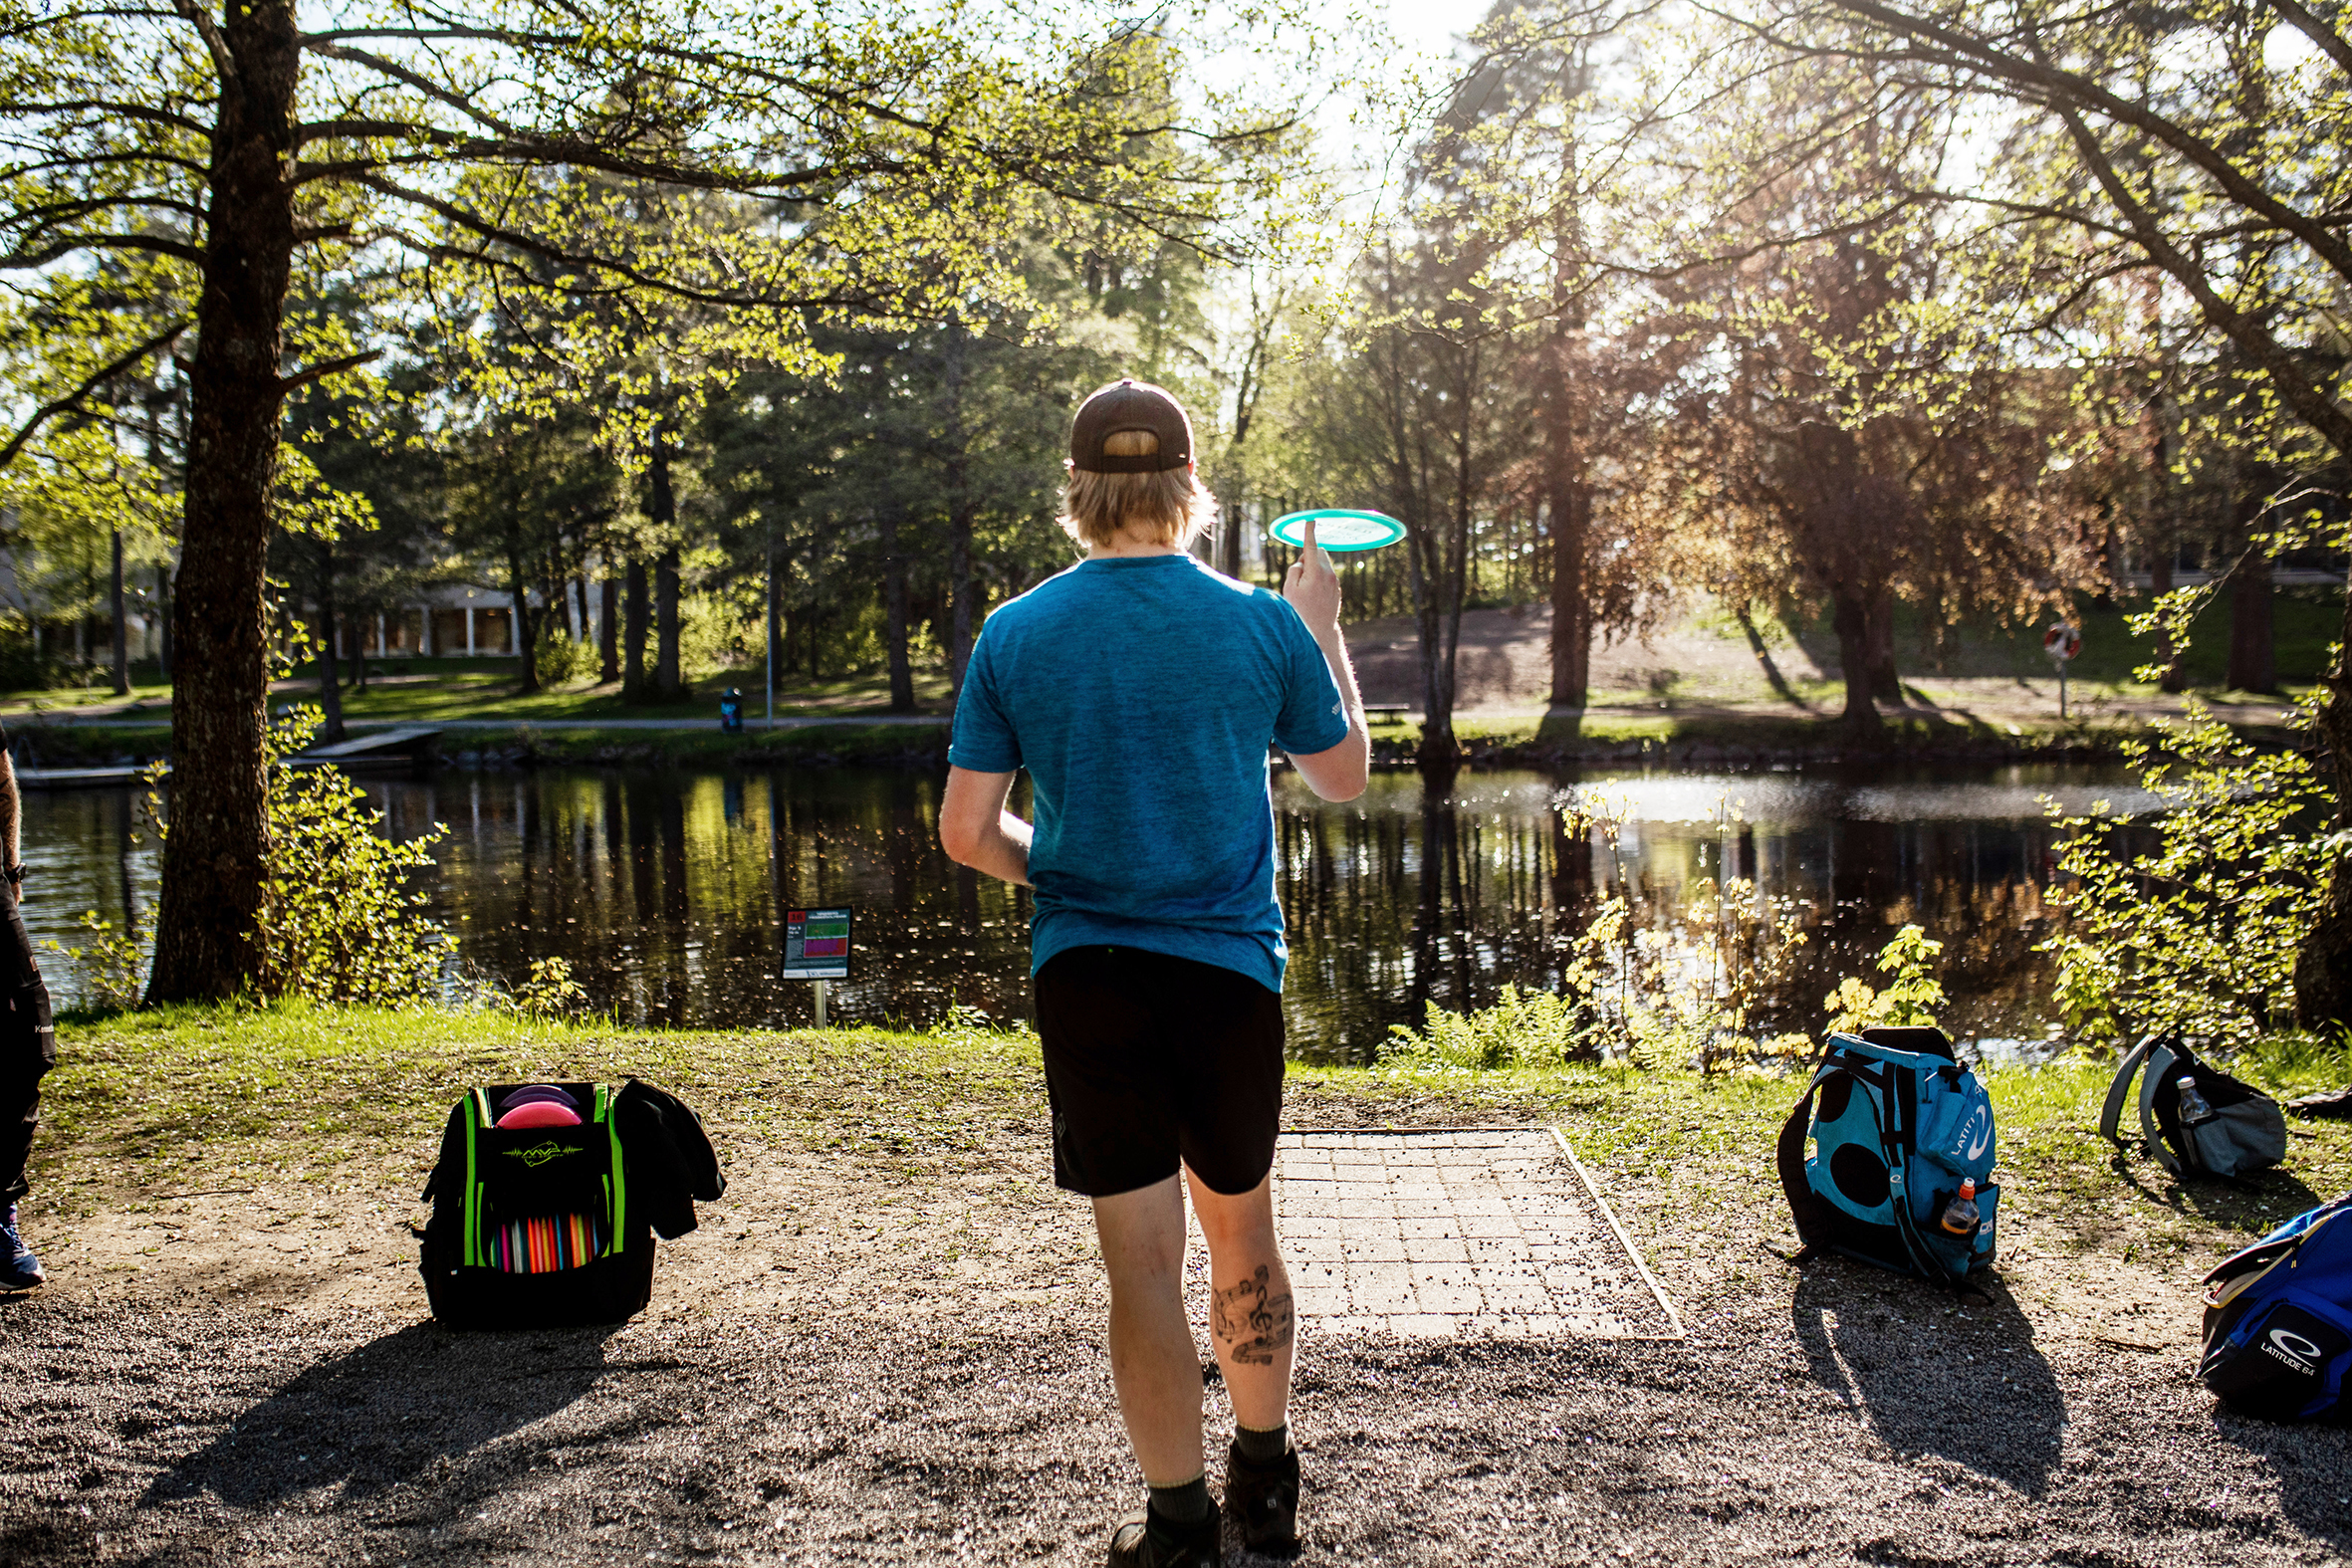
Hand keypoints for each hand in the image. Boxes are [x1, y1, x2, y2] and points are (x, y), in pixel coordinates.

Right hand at [1282, 517, 1340, 635]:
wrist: (1318, 631)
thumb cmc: (1299, 610)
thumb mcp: (1289, 589)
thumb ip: (1295, 570)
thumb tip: (1303, 562)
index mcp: (1315, 572)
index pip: (1310, 547)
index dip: (1309, 533)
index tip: (1311, 520)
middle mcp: (1328, 574)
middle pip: (1318, 552)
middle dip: (1308, 556)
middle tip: (1299, 575)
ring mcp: (1335, 581)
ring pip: (1323, 564)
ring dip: (1313, 568)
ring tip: (1305, 589)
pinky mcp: (1337, 588)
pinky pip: (1326, 575)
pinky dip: (1319, 578)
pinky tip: (1313, 595)